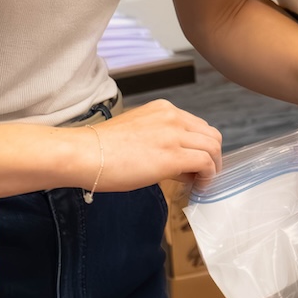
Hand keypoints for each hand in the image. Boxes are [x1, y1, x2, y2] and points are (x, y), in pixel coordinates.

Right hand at [86, 99, 223, 188]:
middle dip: (212, 157)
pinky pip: (206, 164)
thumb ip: (160, 142)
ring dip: (212, 169)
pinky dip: (207, 177)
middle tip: (202, 176)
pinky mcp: (173, 155)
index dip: (201, 147)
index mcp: (163, 110)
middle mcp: (173, 117)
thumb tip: (178, 165)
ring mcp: (174, 134)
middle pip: (211, 135)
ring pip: (213, 148)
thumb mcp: (137, 135)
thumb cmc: (101, 149)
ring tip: (200, 184)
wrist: (84, 153)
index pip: (198, 126)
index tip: (194, 165)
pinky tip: (197, 188)